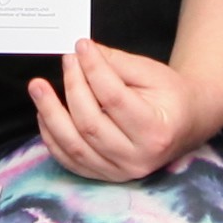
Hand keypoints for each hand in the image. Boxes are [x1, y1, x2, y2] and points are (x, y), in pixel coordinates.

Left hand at [28, 38, 202, 181]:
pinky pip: (68, 159)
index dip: (93, 70)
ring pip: (74, 145)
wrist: (184, 124)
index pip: (114, 98)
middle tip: (67, 60)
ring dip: (50, 113)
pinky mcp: (104, 176)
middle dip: (72, 87)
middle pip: (90, 122)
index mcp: (156, 131)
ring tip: (37, 87)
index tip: (81, 47)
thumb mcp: (151, 73)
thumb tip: (81, 51)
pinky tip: (44, 112)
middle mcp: (138, 158)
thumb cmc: (169, 96)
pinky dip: (51, 136)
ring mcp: (120, 171)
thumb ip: (116, 63)